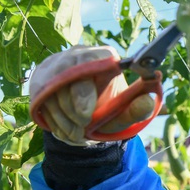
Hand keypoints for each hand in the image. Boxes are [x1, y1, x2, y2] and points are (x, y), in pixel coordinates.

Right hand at [29, 46, 154, 144]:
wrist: (87, 109)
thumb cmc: (110, 107)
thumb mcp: (124, 111)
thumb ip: (137, 109)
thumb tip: (149, 102)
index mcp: (102, 56)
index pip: (86, 63)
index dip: (83, 93)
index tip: (86, 116)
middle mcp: (77, 55)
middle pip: (65, 81)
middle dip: (73, 111)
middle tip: (83, 128)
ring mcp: (55, 66)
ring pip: (51, 94)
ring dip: (64, 120)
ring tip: (77, 134)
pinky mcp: (40, 80)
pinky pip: (41, 101)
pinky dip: (53, 121)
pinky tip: (66, 130)